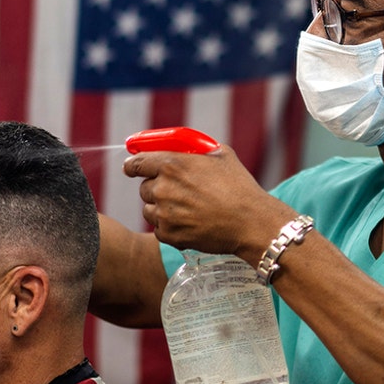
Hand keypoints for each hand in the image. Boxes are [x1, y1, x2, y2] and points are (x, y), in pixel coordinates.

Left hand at [122, 145, 290, 261]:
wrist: (251, 222)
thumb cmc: (239, 187)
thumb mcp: (221, 155)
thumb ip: (196, 149)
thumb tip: (183, 148)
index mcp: (172, 164)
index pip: (136, 163)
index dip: (133, 166)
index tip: (132, 168)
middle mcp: (164, 188)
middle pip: (143, 187)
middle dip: (156, 188)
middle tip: (176, 192)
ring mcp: (165, 214)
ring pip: (149, 209)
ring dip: (161, 208)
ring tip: (186, 209)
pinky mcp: (169, 235)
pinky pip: (158, 229)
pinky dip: (169, 227)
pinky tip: (189, 223)